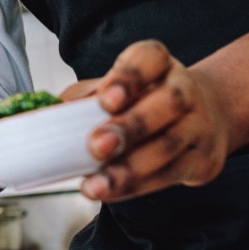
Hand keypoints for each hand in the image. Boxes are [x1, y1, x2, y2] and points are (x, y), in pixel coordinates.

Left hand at [63, 40, 232, 202]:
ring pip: (169, 145)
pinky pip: (172, 175)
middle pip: (166, 103)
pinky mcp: (204, 158)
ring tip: (96, 185)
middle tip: (96, 146)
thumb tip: (44, 119)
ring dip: (131, 168)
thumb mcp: (114, 88)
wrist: (202, 116)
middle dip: (130, 127)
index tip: (105, 100)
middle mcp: (184, 88)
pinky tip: (111, 190)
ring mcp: (199, 124)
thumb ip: (83, 99)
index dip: (129, 78)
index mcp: (158, 62)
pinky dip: (138, 185)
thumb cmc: (141, 99)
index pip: (149, 59)